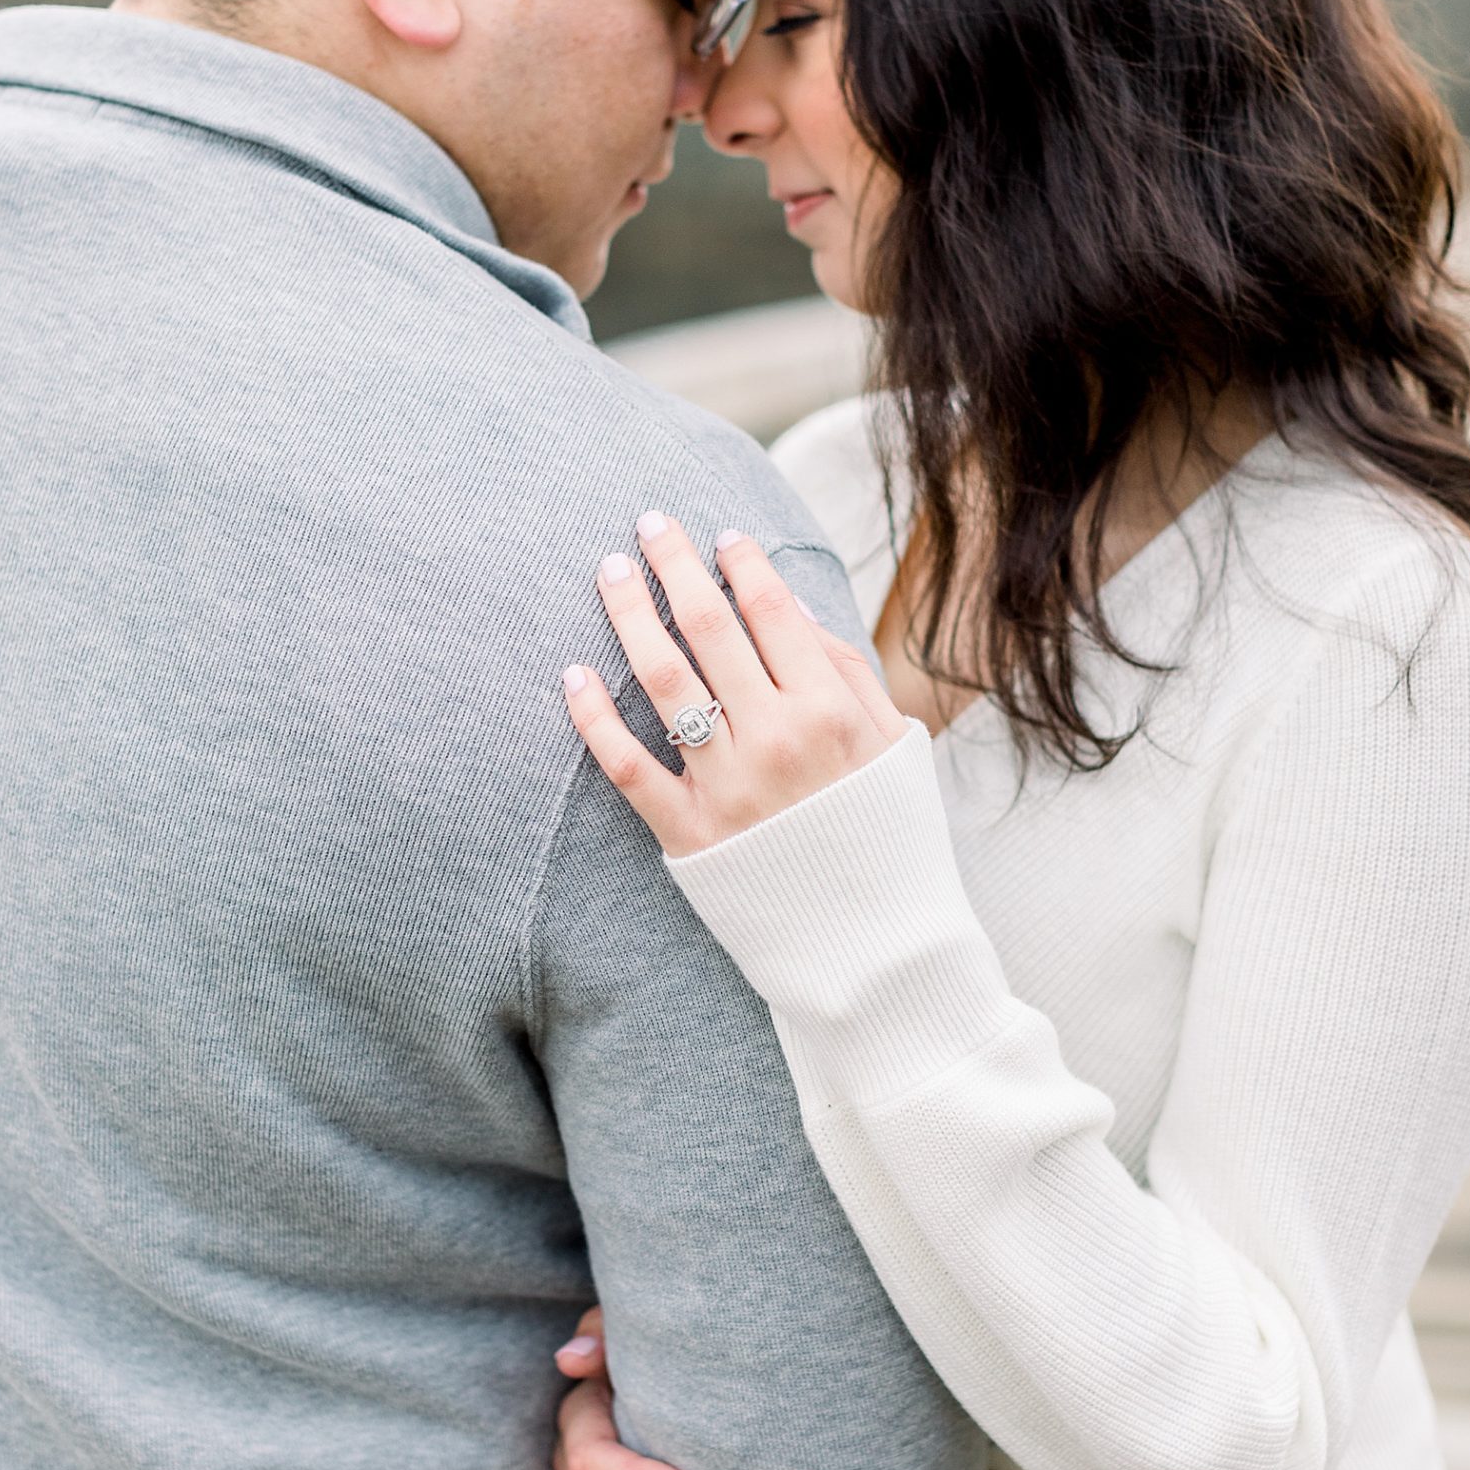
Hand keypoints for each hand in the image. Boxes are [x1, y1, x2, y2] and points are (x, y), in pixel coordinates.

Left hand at [561, 513, 908, 856]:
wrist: (874, 945)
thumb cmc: (887, 835)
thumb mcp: (894, 745)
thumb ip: (847, 673)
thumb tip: (790, 609)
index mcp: (830, 712)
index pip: (771, 612)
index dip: (741, 563)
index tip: (719, 535)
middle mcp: (775, 740)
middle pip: (710, 629)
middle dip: (675, 566)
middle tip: (648, 524)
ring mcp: (727, 787)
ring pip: (663, 680)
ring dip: (631, 615)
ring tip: (610, 573)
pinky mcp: (688, 834)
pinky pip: (629, 767)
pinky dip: (595, 718)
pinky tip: (575, 674)